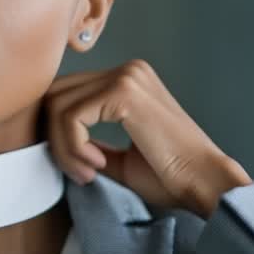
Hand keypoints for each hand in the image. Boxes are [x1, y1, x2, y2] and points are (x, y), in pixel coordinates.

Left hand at [44, 60, 251, 218]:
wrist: (205, 184)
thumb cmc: (170, 176)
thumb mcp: (117, 155)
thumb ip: (85, 141)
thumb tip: (48, 138)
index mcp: (128, 79)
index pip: (66, 93)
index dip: (59, 133)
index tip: (82, 167)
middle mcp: (127, 70)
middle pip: (55, 95)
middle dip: (56, 138)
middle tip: (80, 171)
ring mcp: (126, 76)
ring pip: (58, 106)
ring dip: (64, 147)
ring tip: (90, 171)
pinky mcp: (124, 92)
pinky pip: (71, 117)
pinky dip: (73, 146)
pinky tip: (98, 164)